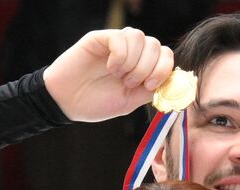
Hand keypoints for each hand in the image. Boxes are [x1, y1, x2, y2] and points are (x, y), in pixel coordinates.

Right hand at [42, 28, 173, 122]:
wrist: (67, 102)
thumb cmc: (96, 102)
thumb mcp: (129, 102)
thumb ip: (150, 91)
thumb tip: (172, 84)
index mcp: (142, 66)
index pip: (165, 56)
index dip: (164, 69)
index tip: (151, 86)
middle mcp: (132, 52)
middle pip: (156, 45)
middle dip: (149, 68)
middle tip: (131, 83)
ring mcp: (117, 43)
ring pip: (140, 38)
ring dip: (134, 62)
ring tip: (119, 76)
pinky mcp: (101, 38)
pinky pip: (121, 37)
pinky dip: (120, 55)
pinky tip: (111, 67)